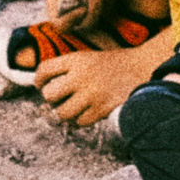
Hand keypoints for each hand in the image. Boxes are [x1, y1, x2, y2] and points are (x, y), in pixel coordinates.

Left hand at [37, 28, 172, 126]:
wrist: (141, 68)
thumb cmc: (112, 64)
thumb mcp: (87, 57)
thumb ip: (67, 68)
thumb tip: (43, 86)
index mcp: (76, 59)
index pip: (44, 70)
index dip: (38, 80)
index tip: (41, 85)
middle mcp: (81, 76)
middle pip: (49, 94)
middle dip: (52, 98)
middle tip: (58, 98)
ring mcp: (91, 94)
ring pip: (63, 113)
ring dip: (65, 112)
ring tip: (72, 107)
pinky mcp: (102, 109)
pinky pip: (80, 122)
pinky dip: (81, 120)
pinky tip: (86, 112)